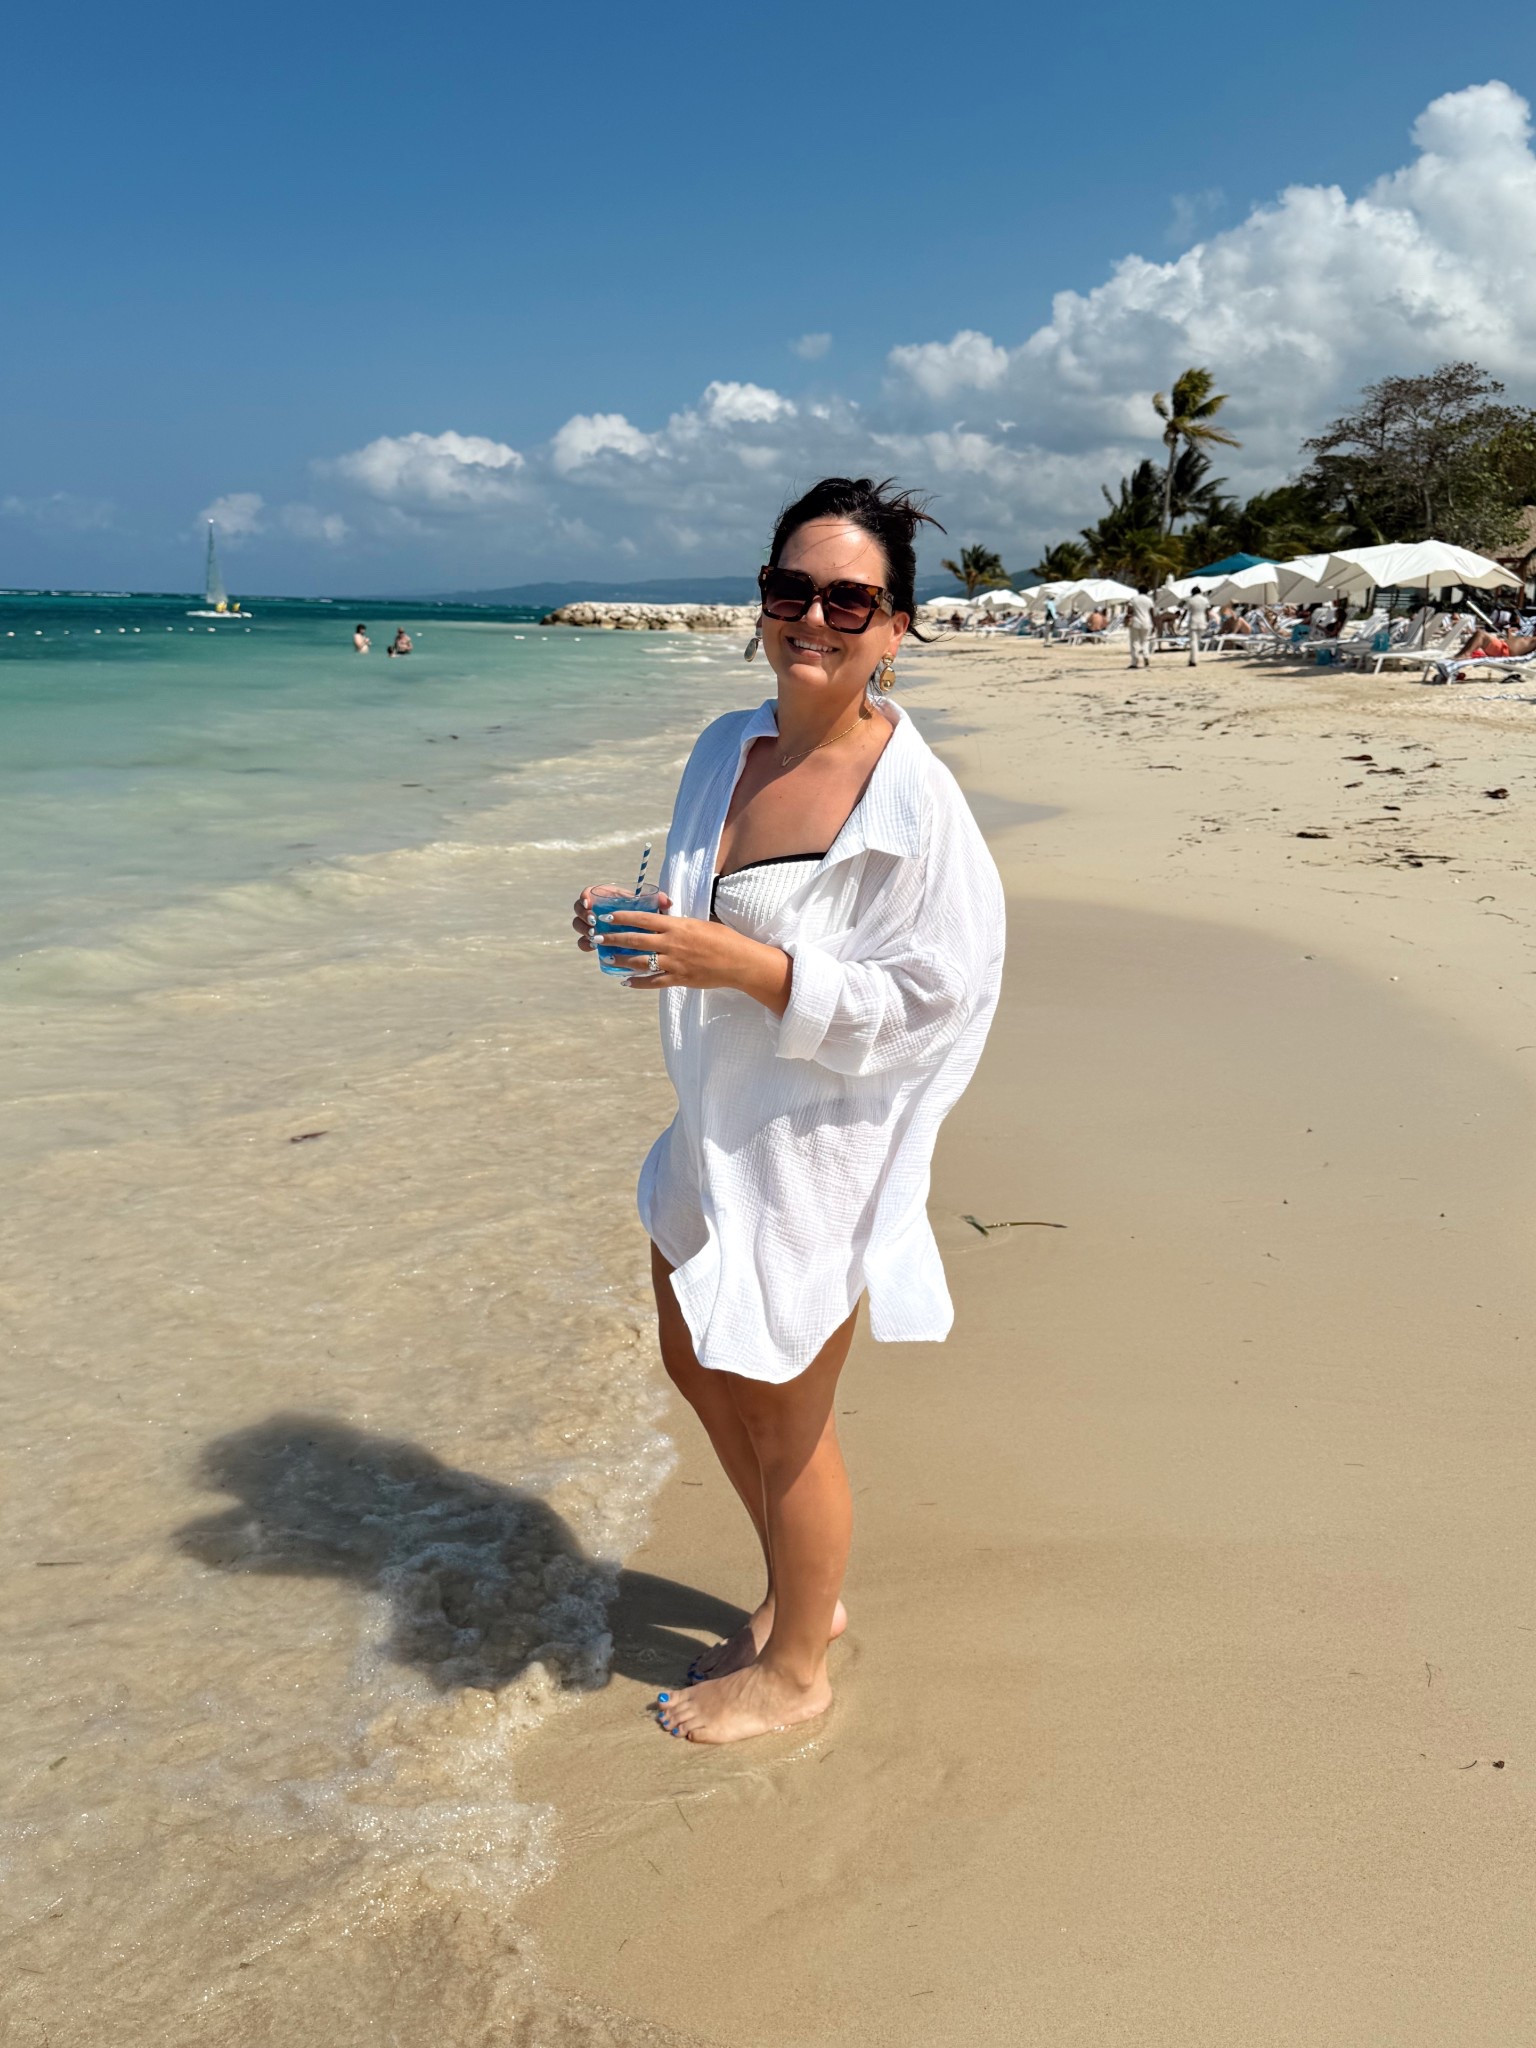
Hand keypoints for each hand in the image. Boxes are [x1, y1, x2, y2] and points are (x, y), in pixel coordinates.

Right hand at [571, 884, 673, 953]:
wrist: (645, 931)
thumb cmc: (645, 913)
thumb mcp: (651, 904)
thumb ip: (658, 900)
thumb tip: (668, 902)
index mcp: (606, 896)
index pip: (588, 893)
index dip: (585, 897)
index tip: (589, 903)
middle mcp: (597, 910)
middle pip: (580, 910)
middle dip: (583, 916)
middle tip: (593, 922)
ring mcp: (594, 926)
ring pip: (580, 926)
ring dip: (584, 930)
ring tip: (594, 935)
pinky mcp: (595, 940)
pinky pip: (584, 943)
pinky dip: (586, 944)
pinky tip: (593, 947)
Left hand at [588, 905, 794, 1012]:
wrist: (740, 962)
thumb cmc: (724, 938)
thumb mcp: (699, 923)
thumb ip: (679, 923)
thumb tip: (664, 918)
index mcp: (677, 926)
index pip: (643, 919)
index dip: (623, 917)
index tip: (608, 917)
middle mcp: (672, 944)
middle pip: (635, 940)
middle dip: (613, 939)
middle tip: (597, 938)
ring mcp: (674, 963)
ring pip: (640, 962)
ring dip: (621, 960)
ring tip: (608, 959)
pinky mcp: (679, 979)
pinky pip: (653, 982)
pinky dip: (638, 983)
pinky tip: (626, 981)